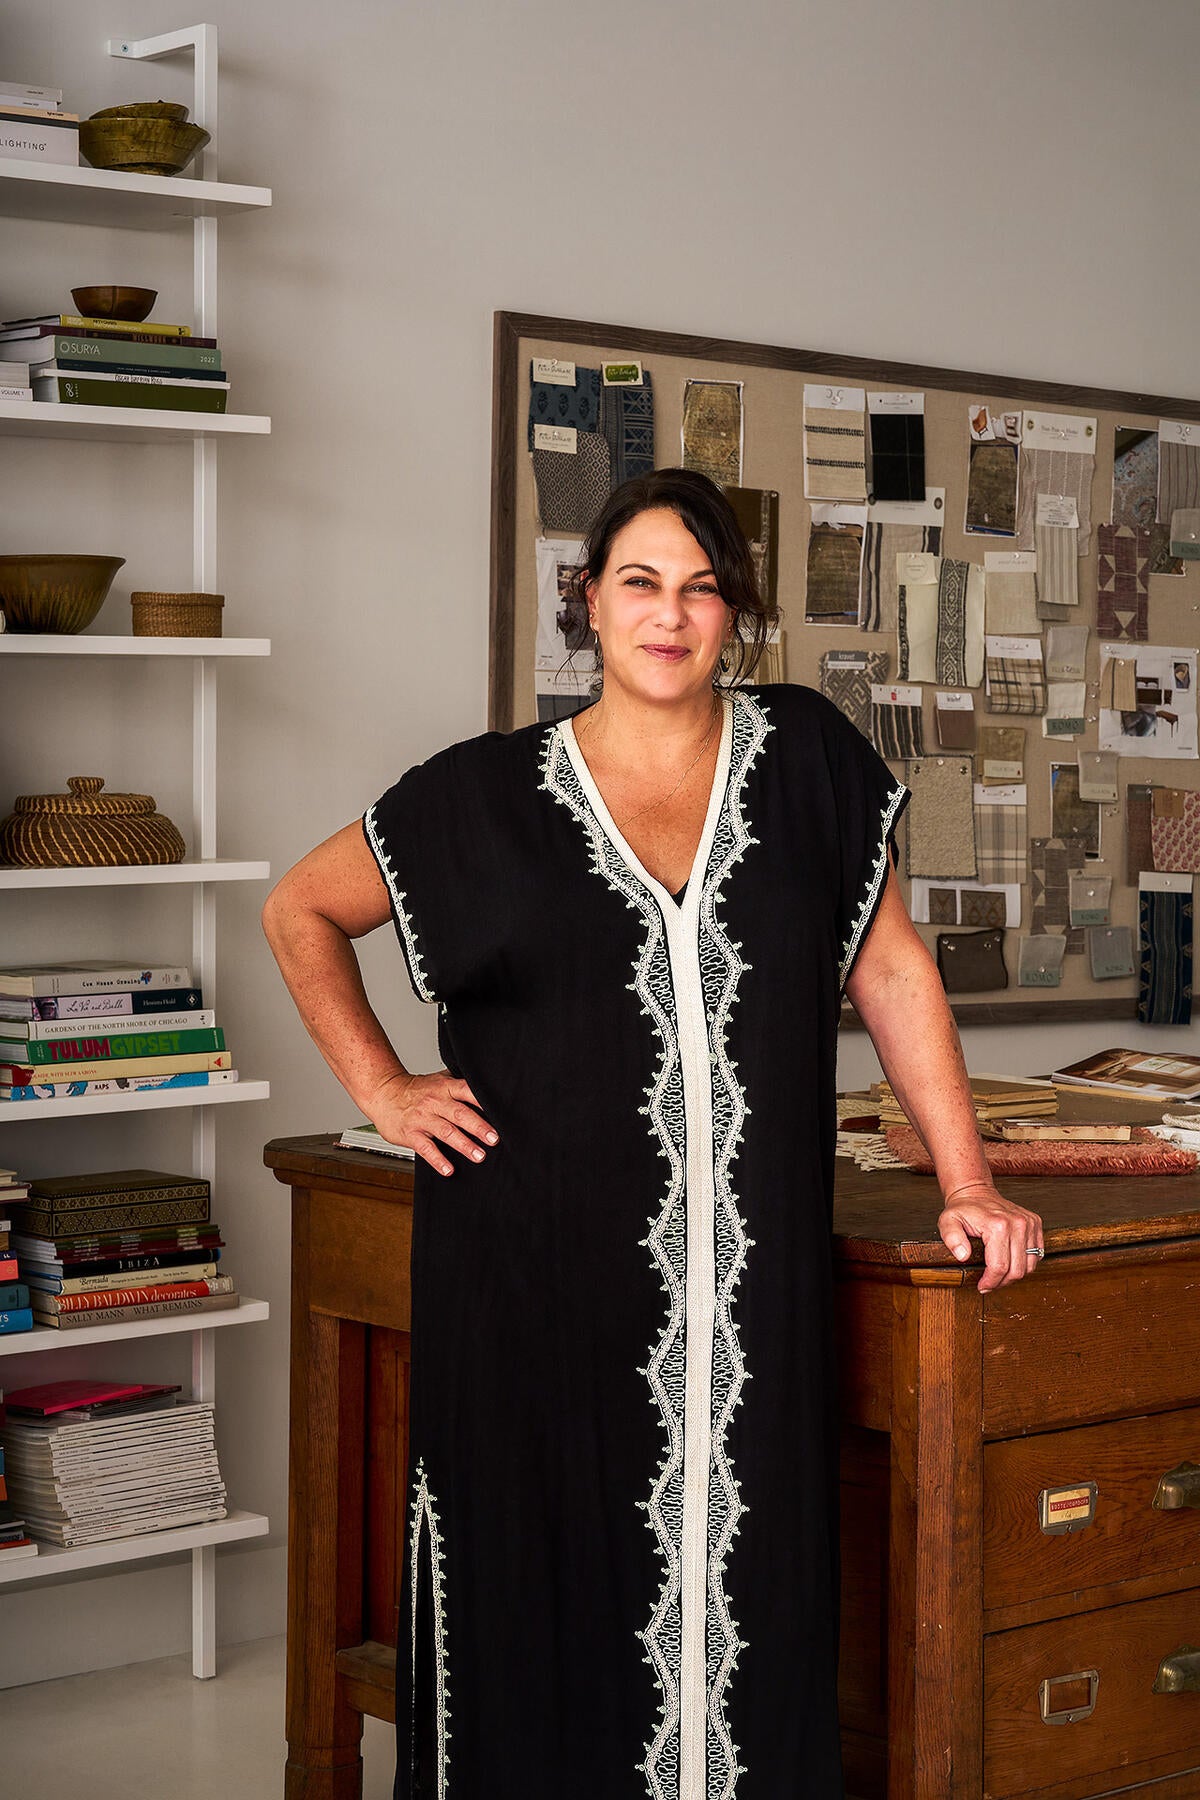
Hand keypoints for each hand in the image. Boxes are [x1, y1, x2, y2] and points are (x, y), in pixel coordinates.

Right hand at [367, 1068, 498, 1177]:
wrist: (383, 1092)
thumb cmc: (416, 1089)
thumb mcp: (439, 1080)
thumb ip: (460, 1085)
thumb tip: (488, 1090)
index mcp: (445, 1087)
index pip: (468, 1092)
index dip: (484, 1102)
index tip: (500, 1114)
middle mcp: (435, 1102)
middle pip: (460, 1114)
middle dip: (479, 1127)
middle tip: (494, 1139)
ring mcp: (422, 1118)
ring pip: (446, 1132)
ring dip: (464, 1145)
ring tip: (479, 1156)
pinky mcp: (411, 1134)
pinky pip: (426, 1148)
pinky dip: (438, 1160)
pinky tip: (448, 1169)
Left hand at [937, 1182, 1044, 1292]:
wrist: (976, 1192)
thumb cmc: (962, 1209)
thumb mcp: (948, 1222)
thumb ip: (952, 1239)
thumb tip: (963, 1256)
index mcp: (998, 1225)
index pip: (999, 1266)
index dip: (991, 1282)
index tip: (982, 1286)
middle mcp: (1018, 1224)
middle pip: (1017, 1269)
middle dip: (1002, 1282)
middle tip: (990, 1283)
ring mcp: (1029, 1223)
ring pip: (1029, 1265)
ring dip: (1014, 1275)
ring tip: (999, 1274)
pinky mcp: (1035, 1223)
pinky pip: (1037, 1254)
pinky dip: (1025, 1263)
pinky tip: (1010, 1262)